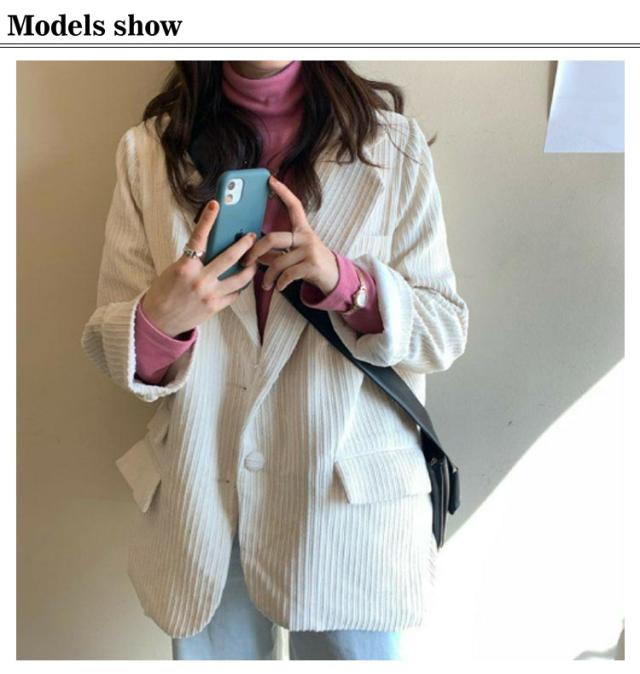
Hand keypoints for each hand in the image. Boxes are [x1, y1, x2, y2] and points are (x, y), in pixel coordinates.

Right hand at [141, 199, 258, 336]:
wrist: (158, 320)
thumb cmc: (164, 292)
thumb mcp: (175, 270)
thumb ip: (193, 260)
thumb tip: (213, 247)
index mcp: (185, 267)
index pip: (199, 238)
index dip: (208, 219)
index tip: (215, 205)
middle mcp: (199, 280)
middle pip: (230, 257)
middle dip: (244, 245)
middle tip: (251, 237)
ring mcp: (209, 295)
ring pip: (240, 278)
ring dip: (250, 268)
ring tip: (253, 262)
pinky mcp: (215, 307)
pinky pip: (235, 294)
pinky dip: (239, 287)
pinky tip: (240, 282)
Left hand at [240, 175, 339, 294]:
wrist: (334, 278)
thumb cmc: (310, 264)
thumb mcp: (294, 254)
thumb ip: (275, 252)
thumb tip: (251, 253)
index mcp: (302, 230)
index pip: (294, 206)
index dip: (283, 192)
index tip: (270, 180)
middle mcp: (306, 237)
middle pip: (272, 238)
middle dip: (254, 251)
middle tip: (246, 261)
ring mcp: (310, 251)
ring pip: (278, 262)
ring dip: (268, 277)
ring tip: (266, 285)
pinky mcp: (312, 266)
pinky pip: (287, 274)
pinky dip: (279, 283)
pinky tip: (278, 287)